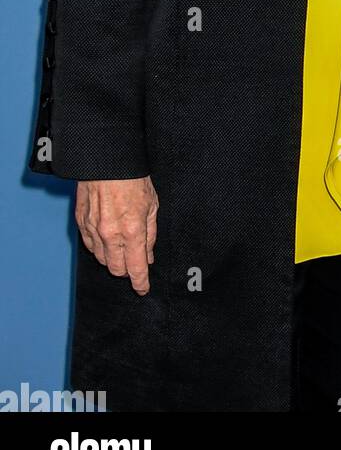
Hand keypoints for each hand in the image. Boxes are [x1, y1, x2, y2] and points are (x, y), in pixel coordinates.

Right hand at [75, 176, 158, 294]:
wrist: (107, 161)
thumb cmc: (133, 179)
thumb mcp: (152, 204)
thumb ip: (150, 234)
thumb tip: (148, 256)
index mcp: (132, 230)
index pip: (135, 267)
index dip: (140, 282)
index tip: (143, 289)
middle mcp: (110, 234)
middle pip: (116, 268)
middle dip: (126, 270)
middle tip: (134, 261)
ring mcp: (93, 230)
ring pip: (101, 259)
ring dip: (112, 258)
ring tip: (121, 246)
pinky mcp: (80, 223)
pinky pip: (89, 246)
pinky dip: (98, 247)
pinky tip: (106, 239)